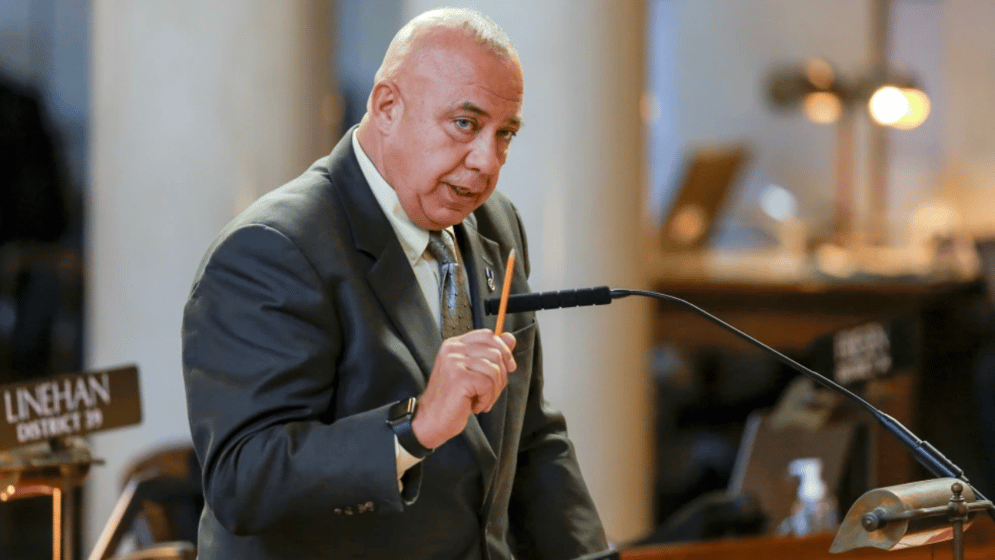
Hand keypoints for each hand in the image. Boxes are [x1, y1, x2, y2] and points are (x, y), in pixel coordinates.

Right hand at [411, 329, 516, 449]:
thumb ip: (491, 354)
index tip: (509, 366)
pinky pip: (488, 385)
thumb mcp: (474, 372)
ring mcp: (454, 362)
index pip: (487, 335)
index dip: (504, 349)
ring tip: (481, 401)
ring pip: (495, 370)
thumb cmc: (452, 398)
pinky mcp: (459, 378)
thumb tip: (510, 338)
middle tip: (490, 392)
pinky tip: (475, 405)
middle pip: (495, 353)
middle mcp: (452, 350)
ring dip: (494, 391)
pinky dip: (486, 399)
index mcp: (454, 345)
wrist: (432, 420)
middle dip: (501, 377)